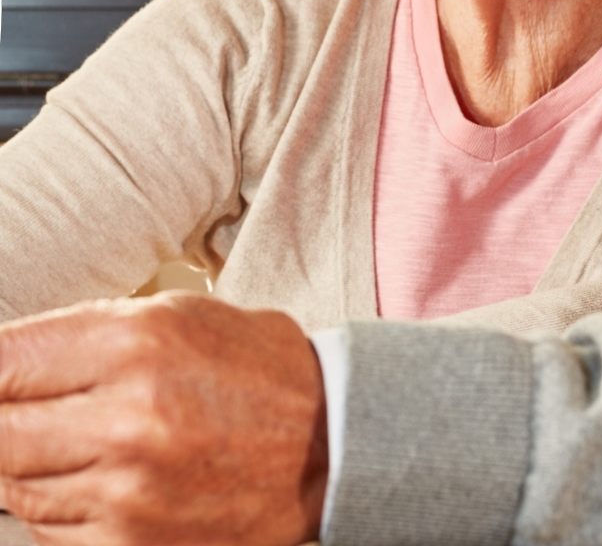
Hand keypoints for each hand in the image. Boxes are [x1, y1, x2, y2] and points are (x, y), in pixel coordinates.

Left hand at [0, 294, 328, 545]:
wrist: (329, 445)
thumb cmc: (259, 370)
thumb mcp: (184, 316)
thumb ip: (92, 332)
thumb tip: (12, 358)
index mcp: (138, 344)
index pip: (6, 359)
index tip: (4, 372)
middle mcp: (126, 420)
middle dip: (6, 414)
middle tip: (33, 404)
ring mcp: (126, 493)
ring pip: (15, 485)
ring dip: (33, 460)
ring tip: (86, 436)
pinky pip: (50, 529)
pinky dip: (62, 503)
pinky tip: (107, 476)